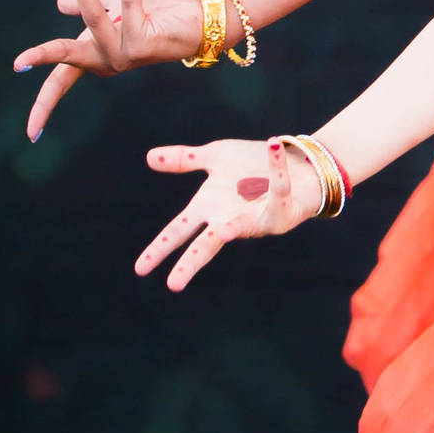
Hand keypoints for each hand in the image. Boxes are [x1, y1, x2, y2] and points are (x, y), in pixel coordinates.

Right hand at [13, 0, 206, 141]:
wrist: (202, 11)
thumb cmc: (163, 8)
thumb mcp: (117, 2)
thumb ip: (91, 3)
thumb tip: (59, 3)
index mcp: (98, 55)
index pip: (62, 76)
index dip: (45, 98)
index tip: (27, 120)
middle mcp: (109, 61)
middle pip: (66, 60)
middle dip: (43, 56)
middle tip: (18, 63)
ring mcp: (125, 56)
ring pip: (93, 18)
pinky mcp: (142, 44)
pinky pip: (127, 4)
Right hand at [136, 135, 323, 292]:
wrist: (293, 165)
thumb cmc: (251, 167)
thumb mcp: (215, 157)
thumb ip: (185, 159)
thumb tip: (149, 157)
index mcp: (209, 209)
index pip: (177, 232)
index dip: (159, 249)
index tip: (140, 269)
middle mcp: (229, 219)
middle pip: (206, 244)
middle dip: (191, 262)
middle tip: (173, 285)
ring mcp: (255, 217)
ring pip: (242, 226)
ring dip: (235, 228)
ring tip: (224, 232)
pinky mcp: (280, 206)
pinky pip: (278, 187)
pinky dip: (277, 169)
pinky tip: (273, 147)